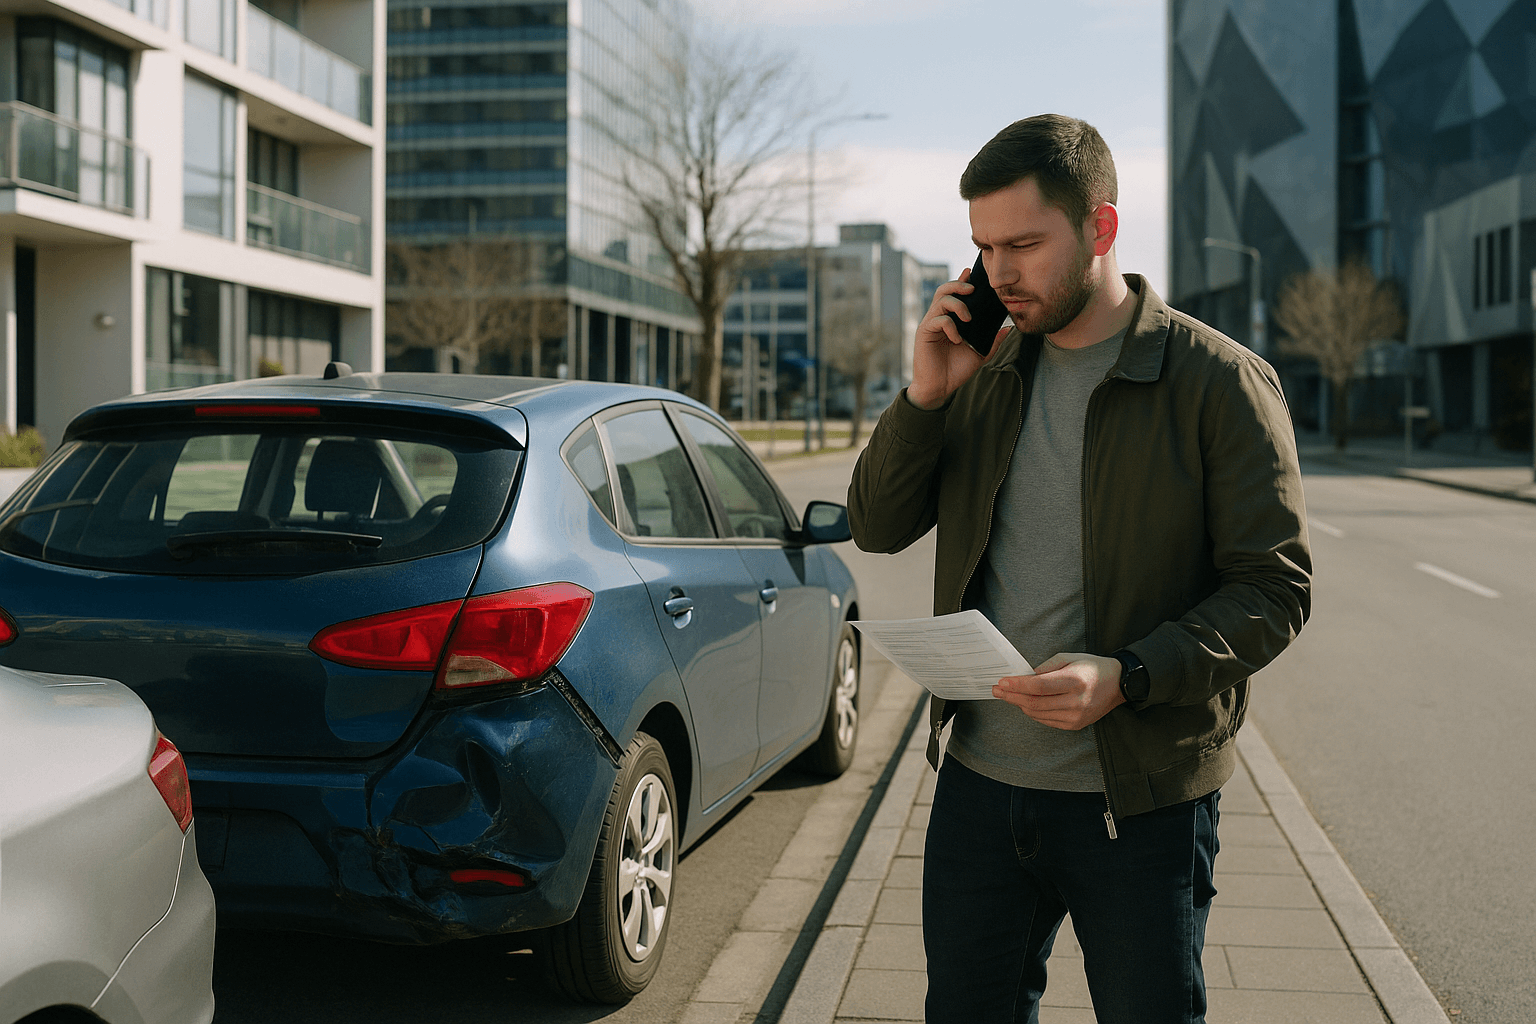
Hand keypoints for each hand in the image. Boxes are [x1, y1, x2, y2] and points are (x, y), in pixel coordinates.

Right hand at [907, 266, 1011, 409]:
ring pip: (941, 300)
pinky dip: (951, 326)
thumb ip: (993, 341)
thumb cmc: (956, 370)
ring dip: (957, 304)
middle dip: (959, 285)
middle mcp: (939, 318)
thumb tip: (1009, 328)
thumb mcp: (980, 354)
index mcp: (951, 319)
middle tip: (973, 290)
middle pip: (944, 290)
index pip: (955, 294)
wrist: (940, 388)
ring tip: (969, 318)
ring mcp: (931, 324)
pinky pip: (937, 320)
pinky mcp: (924, 333)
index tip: (972, 273)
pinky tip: (958, 339)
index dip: (963, 281)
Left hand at [993, 652, 1125, 730]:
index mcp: (1076, 681)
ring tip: (1007, 695)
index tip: (1002, 682)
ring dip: (1019, 704)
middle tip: (997, 690)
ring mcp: (1076, 717)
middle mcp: (1077, 702)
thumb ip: (1046, 667)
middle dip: (1012, 696)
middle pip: (1035, 702)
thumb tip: (1024, 677)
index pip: (1040, 686)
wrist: (1119, 684)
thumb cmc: (1093, 667)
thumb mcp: (1070, 658)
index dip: (1018, 685)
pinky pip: (1046, 720)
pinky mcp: (1075, 725)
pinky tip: (1024, 703)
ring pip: (1038, 714)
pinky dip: (1033, 712)